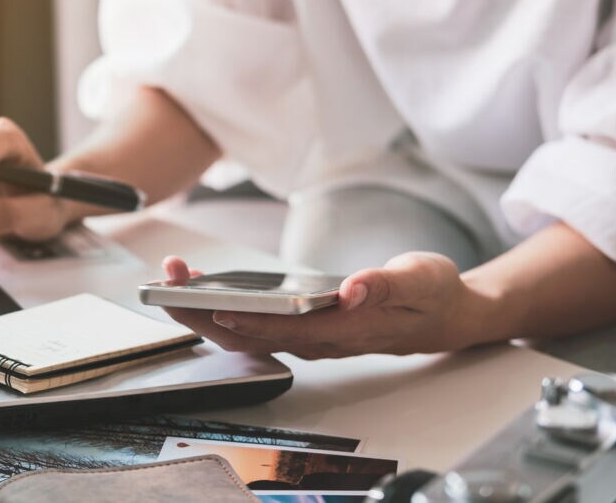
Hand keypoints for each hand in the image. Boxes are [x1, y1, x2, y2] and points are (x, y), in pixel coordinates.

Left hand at [159, 253, 489, 358]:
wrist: (445, 315)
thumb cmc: (433, 296)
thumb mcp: (422, 280)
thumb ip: (387, 284)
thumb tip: (353, 288)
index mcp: (346, 330)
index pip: (289, 331)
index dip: (251, 321)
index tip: (217, 306)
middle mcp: (320, 340)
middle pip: (252, 335)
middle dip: (205, 310)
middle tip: (170, 280)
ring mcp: (308, 337)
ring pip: (245, 331)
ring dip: (204, 308)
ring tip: (175, 276)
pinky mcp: (301, 329)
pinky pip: (252, 323)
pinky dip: (221, 305)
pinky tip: (202, 285)